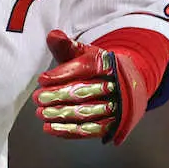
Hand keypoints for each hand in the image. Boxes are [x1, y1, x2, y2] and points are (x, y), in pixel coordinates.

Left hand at [32, 30, 148, 144]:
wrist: (130, 83)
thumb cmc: (99, 67)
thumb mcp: (86, 52)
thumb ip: (67, 45)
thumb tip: (53, 35)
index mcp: (107, 64)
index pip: (83, 69)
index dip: (61, 74)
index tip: (42, 79)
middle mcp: (115, 86)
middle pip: (84, 92)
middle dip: (58, 96)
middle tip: (38, 98)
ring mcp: (116, 107)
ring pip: (86, 113)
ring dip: (61, 116)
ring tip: (41, 114)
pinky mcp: (114, 125)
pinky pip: (90, 130)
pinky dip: (69, 131)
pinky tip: (51, 128)